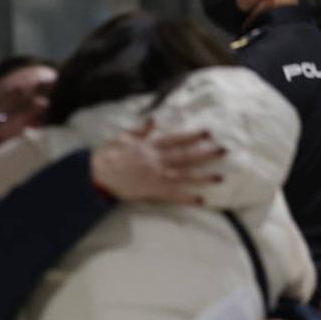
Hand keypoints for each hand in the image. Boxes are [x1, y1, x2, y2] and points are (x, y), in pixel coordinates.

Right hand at [90, 121, 223, 203]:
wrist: (97, 174)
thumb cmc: (107, 155)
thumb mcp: (123, 137)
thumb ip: (140, 130)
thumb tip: (153, 119)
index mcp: (150, 146)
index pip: (175, 139)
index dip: (192, 136)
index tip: (207, 133)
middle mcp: (157, 159)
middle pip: (185, 156)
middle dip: (205, 153)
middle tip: (223, 151)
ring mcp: (156, 175)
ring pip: (183, 175)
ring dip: (202, 176)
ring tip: (219, 177)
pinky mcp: (152, 190)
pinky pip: (173, 194)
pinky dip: (187, 197)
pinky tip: (201, 200)